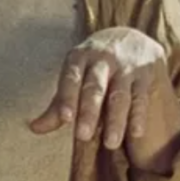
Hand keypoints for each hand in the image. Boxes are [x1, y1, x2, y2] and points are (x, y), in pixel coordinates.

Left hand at [30, 27, 169, 148]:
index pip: (71, 78)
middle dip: (89, 111)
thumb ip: (58, 104)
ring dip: (115, 120)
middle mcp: (103, 59)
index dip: (67, 98)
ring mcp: (126, 66)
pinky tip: (135, 133)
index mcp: (79, 58)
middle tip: (83, 136)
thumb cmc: (93, 65)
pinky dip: (139, 115)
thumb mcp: (75, 75)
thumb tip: (34, 128)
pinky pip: (141, 97)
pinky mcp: (145, 74)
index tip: (65, 118)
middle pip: (95, 87)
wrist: (129, 36)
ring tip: (111, 144)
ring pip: (120, 95)